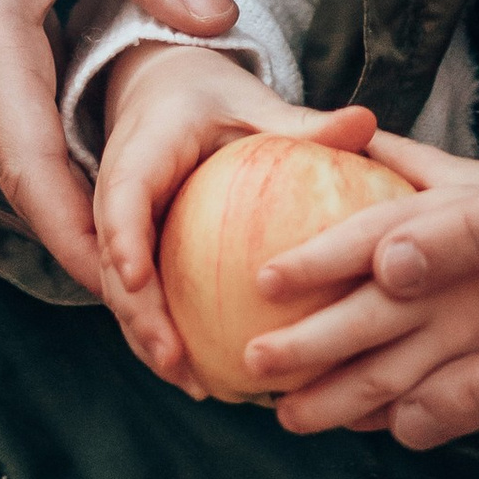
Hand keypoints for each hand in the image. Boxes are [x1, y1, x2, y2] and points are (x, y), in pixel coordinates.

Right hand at [0, 0, 239, 290]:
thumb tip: (224, 17)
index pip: (37, 174)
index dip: (88, 244)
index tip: (140, 302)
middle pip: (42, 212)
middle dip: (109, 280)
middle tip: (182, 353)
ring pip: (37, 203)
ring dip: (98, 256)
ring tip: (174, 315)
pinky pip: (32, 178)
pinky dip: (80, 217)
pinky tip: (136, 236)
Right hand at [92, 45, 386, 386]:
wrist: (165, 94)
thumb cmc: (214, 101)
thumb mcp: (253, 105)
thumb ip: (301, 123)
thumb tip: (367, 122)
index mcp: (143, 147)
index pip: (122, 193)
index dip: (123, 236)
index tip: (137, 278)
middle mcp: (118, 191)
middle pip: (112, 259)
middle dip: (137, 314)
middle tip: (176, 360)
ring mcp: (118, 227)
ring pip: (120, 291)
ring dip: (149, 340)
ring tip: (194, 384)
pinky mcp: (130, 252)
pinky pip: (139, 298)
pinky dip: (163, 336)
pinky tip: (204, 376)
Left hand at [242, 137, 478, 435]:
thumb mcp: (474, 177)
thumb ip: (407, 160)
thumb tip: (345, 128)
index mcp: (449, 222)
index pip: (373, 237)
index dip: (317, 258)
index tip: (262, 278)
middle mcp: (458, 284)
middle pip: (371, 322)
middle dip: (307, 347)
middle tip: (252, 361)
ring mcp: (477, 342)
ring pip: (394, 383)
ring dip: (334, 403)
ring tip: (286, 415)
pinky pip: (432, 412)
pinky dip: (388, 424)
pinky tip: (354, 427)